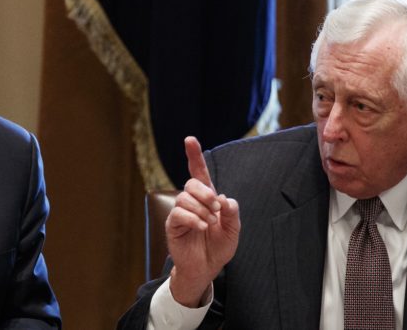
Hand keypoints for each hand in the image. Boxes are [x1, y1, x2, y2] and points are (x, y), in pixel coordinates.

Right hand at [165, 137, 239, 306]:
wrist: (207, 268)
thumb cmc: (218, 247)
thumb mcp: (233, 229)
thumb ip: (232, 212)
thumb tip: (223, 198)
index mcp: (206, 198)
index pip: (199, 173)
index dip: (194, 156)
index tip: (190, 139)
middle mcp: (191, 202)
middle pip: (191, 183)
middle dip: (204, 192)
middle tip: (216, 207)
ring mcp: (180, 213)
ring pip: (184, 198)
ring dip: (201, 209)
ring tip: (209, 223)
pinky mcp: (173, 225)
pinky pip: (178, 214)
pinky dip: (192, 219)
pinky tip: (201, 227)